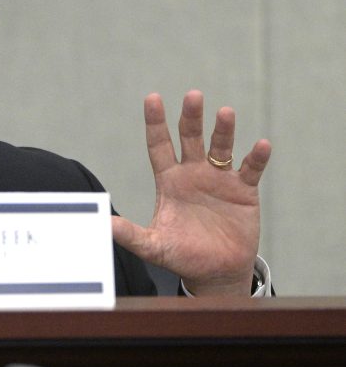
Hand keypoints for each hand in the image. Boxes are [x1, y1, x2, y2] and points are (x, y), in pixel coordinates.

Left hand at [111, 90, 270, 295]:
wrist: (215, 271)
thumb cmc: (181, 255)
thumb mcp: (153, 245)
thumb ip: (131, 234)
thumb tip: (104, 225)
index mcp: (169, 180)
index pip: (159, 145)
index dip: (155, 122)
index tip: (152, 98)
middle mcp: (193, 173)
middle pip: (191, 138)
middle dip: (191, 117)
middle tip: (193, 96)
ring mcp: (219, 179)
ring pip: (221, 147)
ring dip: (224, 131)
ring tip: (225, 113)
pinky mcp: (243, 191)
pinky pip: (251, 169)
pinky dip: (257, 157)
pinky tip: (262, 145)